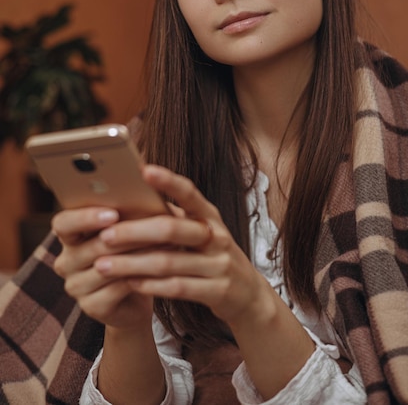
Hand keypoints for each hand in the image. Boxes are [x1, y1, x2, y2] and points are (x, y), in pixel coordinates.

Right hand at [52, 207, 155, 328]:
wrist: (142, 290)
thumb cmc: (137, 248)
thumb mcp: (133, 225)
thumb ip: (133, 209)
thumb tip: (149, 187)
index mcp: (70, 235)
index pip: (63, 223)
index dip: (85, 217)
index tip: (113, 214)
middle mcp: (67, 261)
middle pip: (88, 247)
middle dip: (125, 236)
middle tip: (154, 226)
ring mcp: (76, 286)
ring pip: (105, 268)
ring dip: (138, 255)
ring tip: (166, 243)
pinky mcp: (91, 307)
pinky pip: (115, 289)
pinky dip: (139, 277)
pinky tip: (159, 269)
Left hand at [93, 164, 270, 327]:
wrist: (247, 294)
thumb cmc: (212, 256)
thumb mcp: (199, 232)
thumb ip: (173, 218)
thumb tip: (131, 199)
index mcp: (210, 216)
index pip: (190, 193)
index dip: (168, 181)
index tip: (143, 170)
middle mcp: (217, 236)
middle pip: (172, 229)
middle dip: (135, 231)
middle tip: (105, 235)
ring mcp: (219, 264)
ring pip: (170, 262)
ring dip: (133, 264)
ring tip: (104, 265)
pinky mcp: (218, 291)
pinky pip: (179, 287)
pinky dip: (152, 286)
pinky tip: (131, 284)